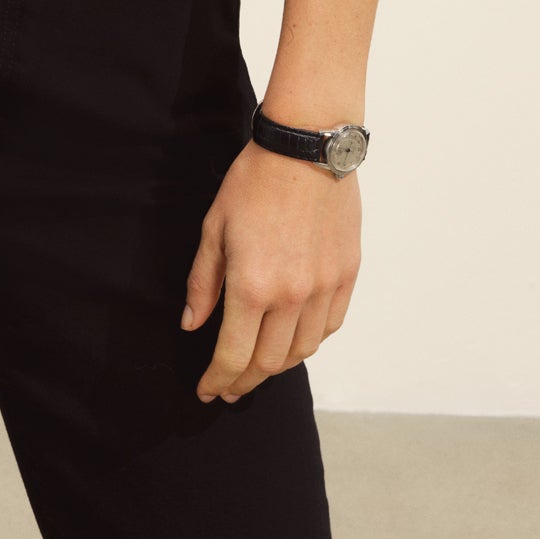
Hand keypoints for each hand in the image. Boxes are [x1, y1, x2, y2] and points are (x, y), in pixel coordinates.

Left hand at [181, 142, 360, 400]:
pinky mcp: (347, 276)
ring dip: (277, 366)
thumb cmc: (254, 181)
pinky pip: (329, 327)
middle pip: (269, 362)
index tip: (208, 390)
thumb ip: (203, 282)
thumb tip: (192, 323)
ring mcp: (324, 289)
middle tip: (230, 386)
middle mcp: (292, 297)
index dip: (218, 380)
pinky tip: (293, 339)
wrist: (307, 148)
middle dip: (245, 380)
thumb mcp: (215, 228)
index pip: (233, 355)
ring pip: (302, 351)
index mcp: (252, 287)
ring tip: (259, 365)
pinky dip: (309, 341)